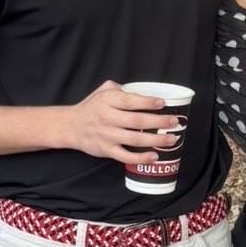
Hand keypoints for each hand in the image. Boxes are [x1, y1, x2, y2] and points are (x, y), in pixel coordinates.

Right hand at [64, 79, 178, 163]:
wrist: (71, 126)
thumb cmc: (91, 107)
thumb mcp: (102, 91)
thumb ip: (121, 88)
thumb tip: (143, 91)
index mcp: (107, 101)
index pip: (130, 101)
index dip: (147, 102)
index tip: (162, 103)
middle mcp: (107, 118)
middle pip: (137, 120)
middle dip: (158, 121)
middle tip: (174, 122)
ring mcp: (106, 135)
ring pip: (134, 139)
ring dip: (155, 140)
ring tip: (171, 139)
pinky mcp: (106, 150)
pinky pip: (125, 156)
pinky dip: (140, 158)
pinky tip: (154, 156)